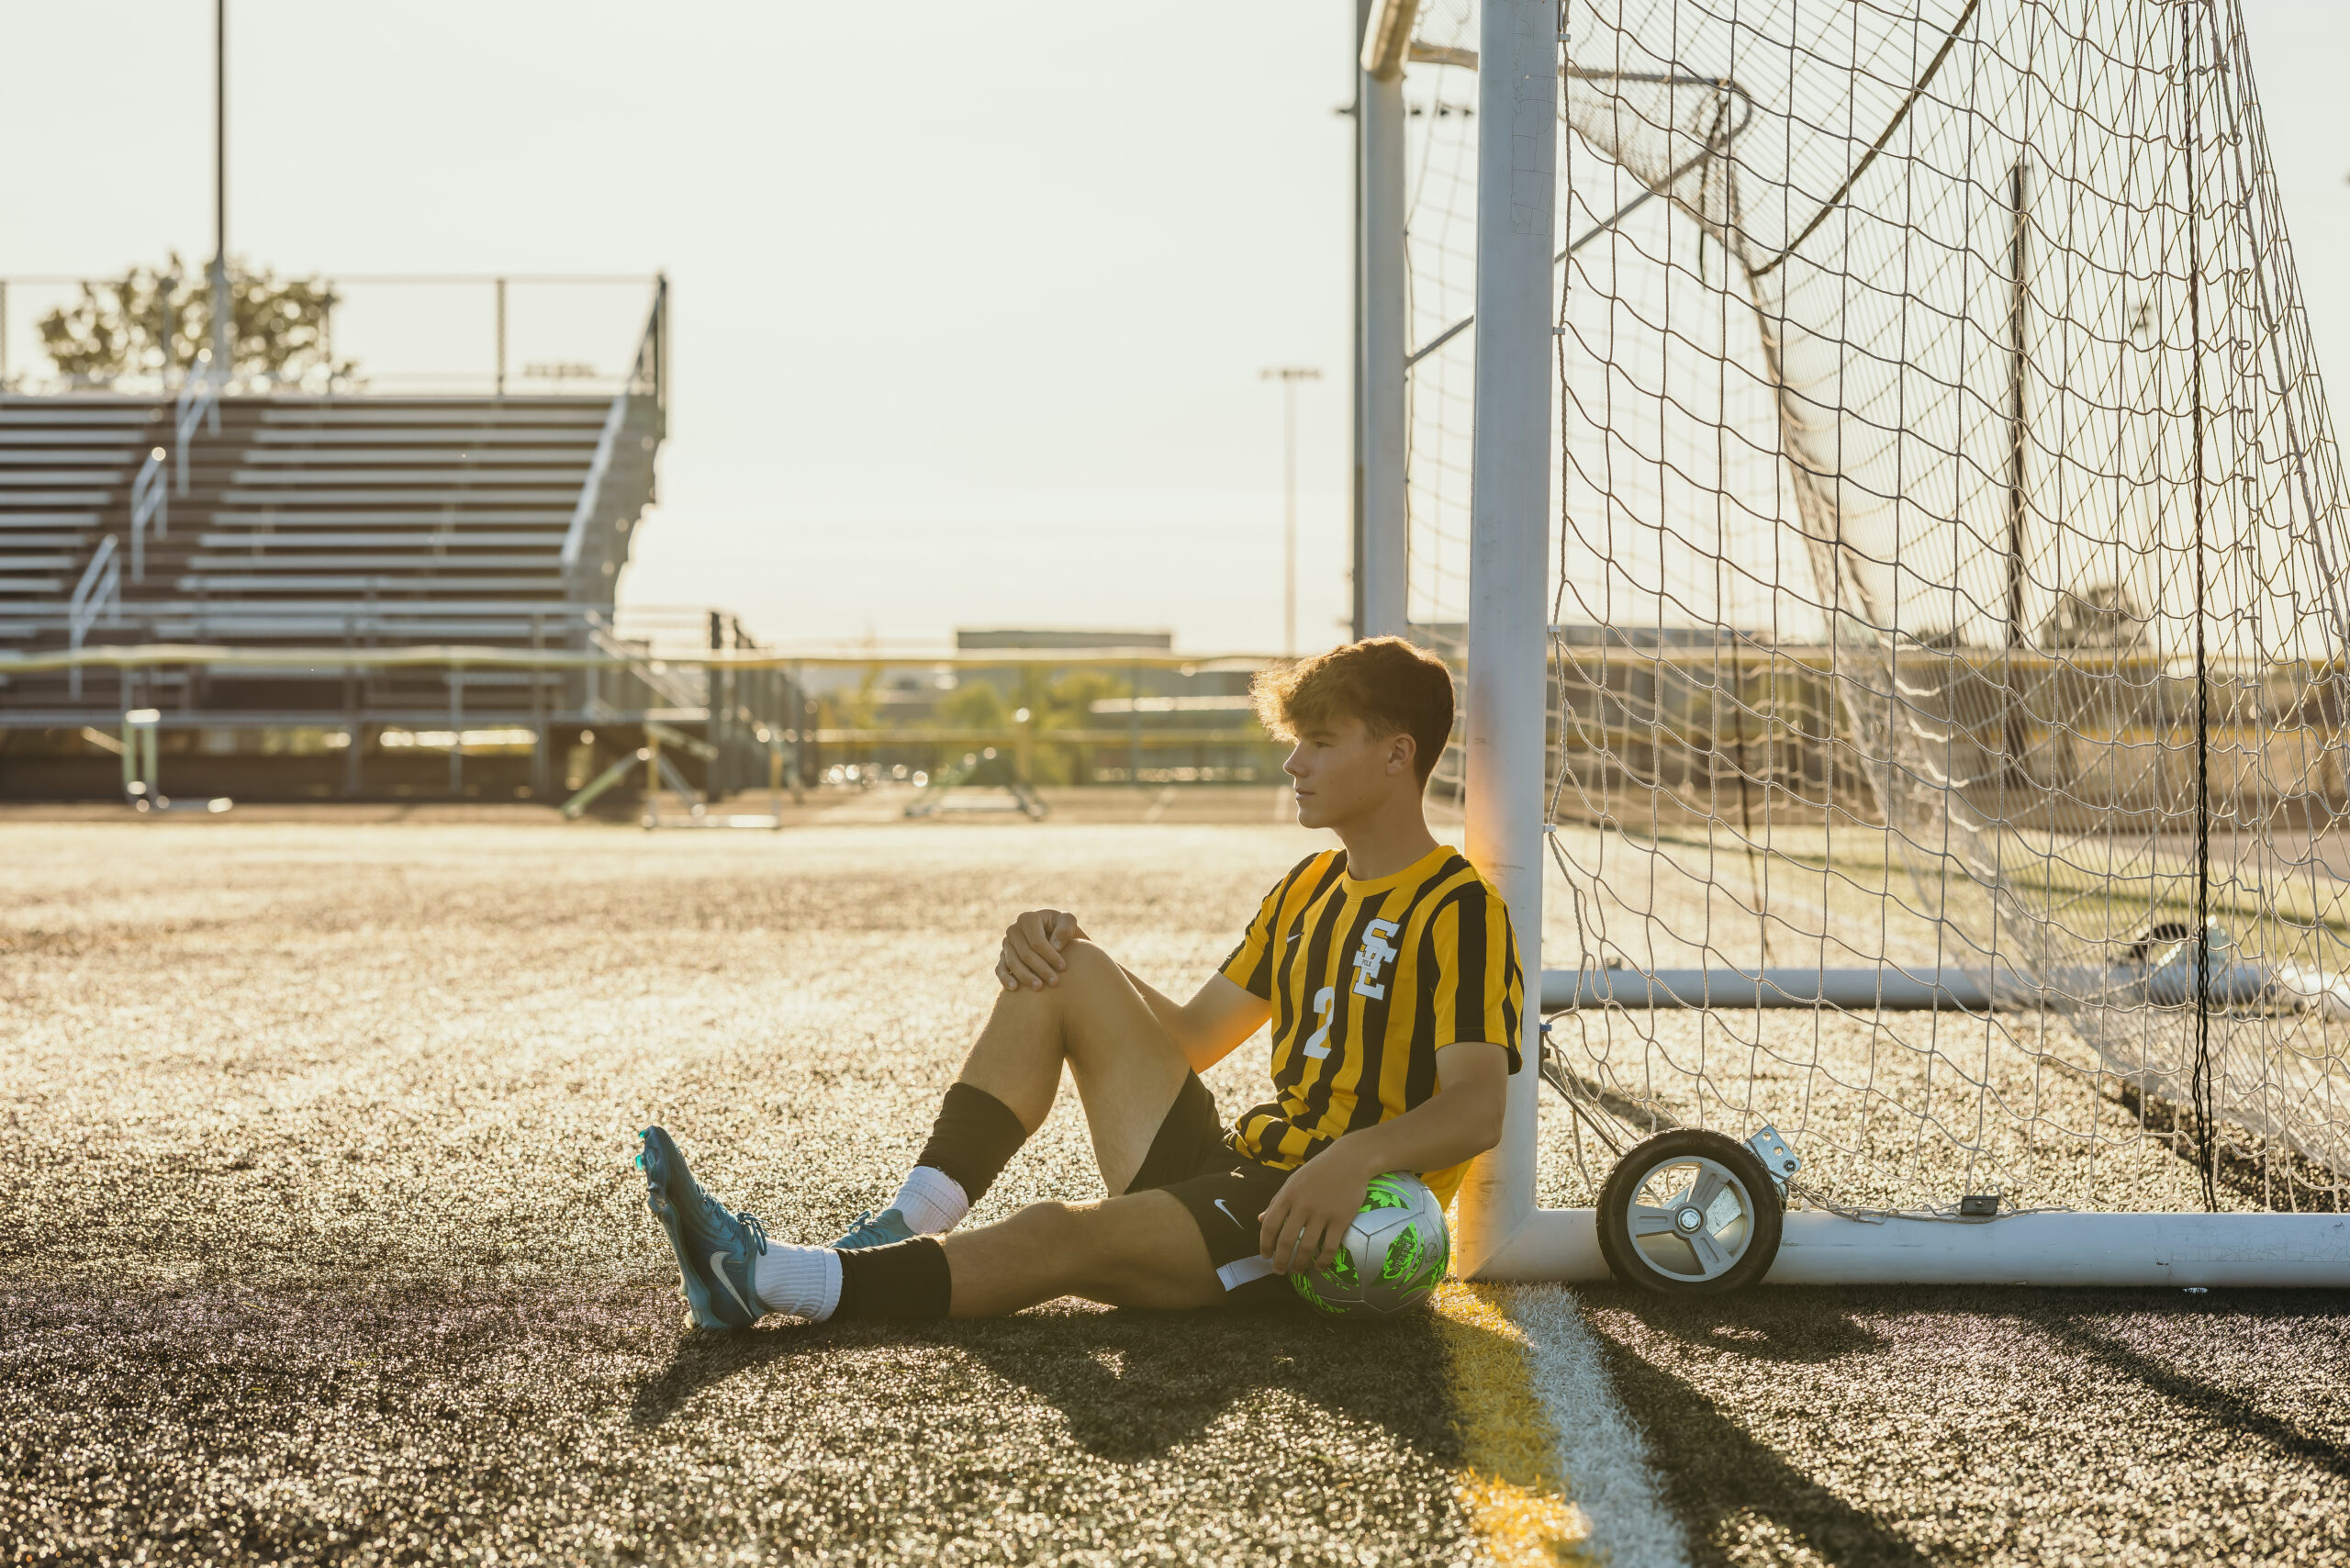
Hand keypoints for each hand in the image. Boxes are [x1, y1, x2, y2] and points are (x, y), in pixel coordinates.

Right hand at [996, 908, 1085, 990]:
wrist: (1054, 939)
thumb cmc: (1062, 930)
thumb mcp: (1068, 922)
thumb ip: (1065, 928)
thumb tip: (1055, 946)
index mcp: (1027, 919)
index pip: (1037, 941)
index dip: (1050, 955)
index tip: (1063, 967)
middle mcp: (1013, 930)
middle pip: (1025, 953)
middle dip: (1041, 969)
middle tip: (1055, 982)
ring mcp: (1006, 944)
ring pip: (1013, 963)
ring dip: (1026, 977)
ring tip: (1039, 988)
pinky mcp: (1003, 957)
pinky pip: (1000, 969)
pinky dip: (1005, 979)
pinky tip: (1015, 989)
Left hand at [1257, 1147, 1373, 1273]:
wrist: (1350, 1159)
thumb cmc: (1319, 1170)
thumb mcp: (1293, 1181)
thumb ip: (1276, 1201)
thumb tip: (1259, 1219)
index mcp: (1288, 1195)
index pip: (1269, 1225)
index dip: (1264, 1244)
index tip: (1265, 1256)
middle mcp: (1303, 1205)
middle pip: (1286, 1241)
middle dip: (1280, 1261)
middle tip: (1279, 1271)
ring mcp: (1323, 1212)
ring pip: (1307, 1247)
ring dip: (1300, 1264)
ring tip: (1298, 1271)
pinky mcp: (1341, 1218)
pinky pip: (1330, 1246)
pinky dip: (1323, 1261)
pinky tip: (1319, 1267)